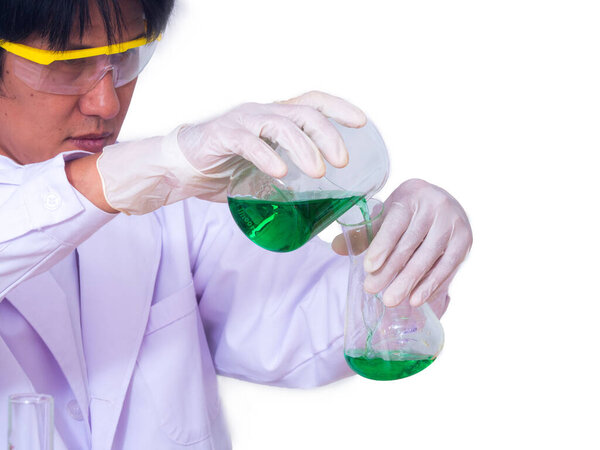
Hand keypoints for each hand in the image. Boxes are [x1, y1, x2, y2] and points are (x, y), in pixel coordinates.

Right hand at [177, 90, 366, 201]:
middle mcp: (262, 114)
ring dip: (304, 147)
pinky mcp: (222, 136)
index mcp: (275, 118)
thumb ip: (289, 179)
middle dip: (328, 134)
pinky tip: (280, 172)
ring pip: (280, 124)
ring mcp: (242, 123)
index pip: (312, 102)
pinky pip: (248, 142)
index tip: (362, 123)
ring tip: (318, 172)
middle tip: (343, 162)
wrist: (180, 169)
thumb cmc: (225, 169)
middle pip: (303, 112)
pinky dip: (267, 156)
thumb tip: (322, 204)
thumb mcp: (265, 171)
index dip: (339, 108)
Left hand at [332, 178, 471, 307]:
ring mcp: (453, 223)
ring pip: (429, 258)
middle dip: (390, 271)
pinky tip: (417, 299)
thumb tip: (336, 247)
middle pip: (410, 244)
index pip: (395, 224)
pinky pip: (447, 267)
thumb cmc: (409, 212)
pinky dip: (431, 285)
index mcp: (411, 196)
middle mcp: (435, 206)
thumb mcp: (387, 216)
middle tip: (372, 290)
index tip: (368, 268)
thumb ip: (364, 233)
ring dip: (409, 282)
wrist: (446, 202)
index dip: (381, 246)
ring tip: (391, 300)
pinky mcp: (464, 240)